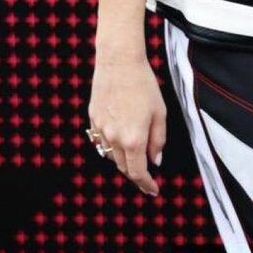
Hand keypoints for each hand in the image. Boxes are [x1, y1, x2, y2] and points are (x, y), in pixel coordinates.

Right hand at [87, 51, 166, 195]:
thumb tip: (155, 160)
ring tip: (135, 159)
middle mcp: (113, 138)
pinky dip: (111, 147)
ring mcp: (100, 129)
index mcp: (133, 139)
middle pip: (123, 167)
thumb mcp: (160, 113)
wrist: (119, 62)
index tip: (153, 190)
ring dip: (123, 161)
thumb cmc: (143, 85)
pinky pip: (101, 140)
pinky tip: (120, 143)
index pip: (137, 172)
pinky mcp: (92, 118)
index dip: (146, 184)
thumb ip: (158, 140)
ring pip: (110, 155)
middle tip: (146, 178)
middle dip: (136, 174)